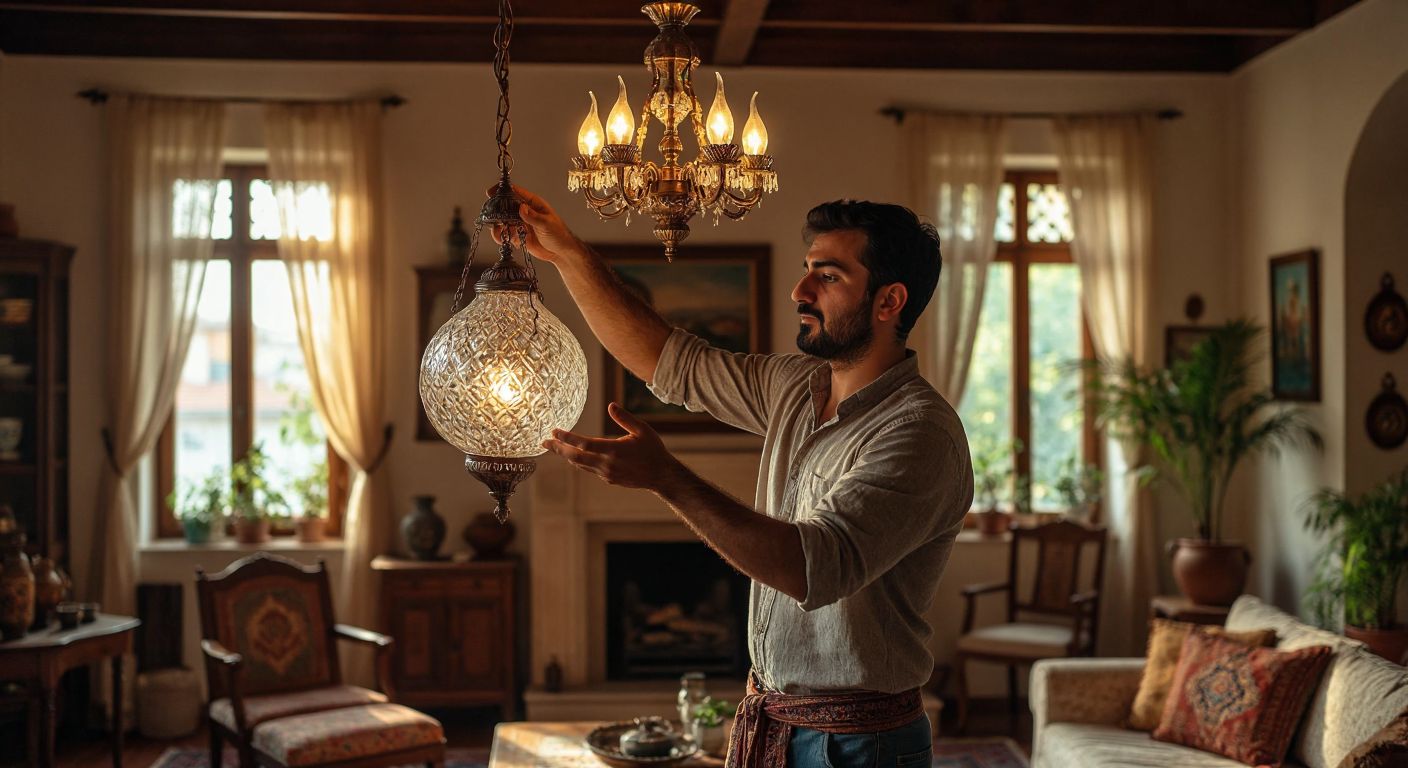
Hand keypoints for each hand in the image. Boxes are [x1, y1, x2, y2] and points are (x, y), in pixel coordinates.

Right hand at [488, 184, 583, 264]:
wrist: (561, 252)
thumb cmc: (559, 235)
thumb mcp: (547, 224)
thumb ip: (533, 217)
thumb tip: (522, 208)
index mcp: (533, 204)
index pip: (516, 192)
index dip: (503, 191)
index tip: (491, 192)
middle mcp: (525, 212)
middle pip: (505, 206)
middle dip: (496, 210)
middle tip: (491, 216)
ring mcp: (520, 224)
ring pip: (503, 221)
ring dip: (498, 225)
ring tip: (499, 230)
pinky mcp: (518, 235)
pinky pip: (505, 234)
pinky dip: (500, 236)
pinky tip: (502, 238)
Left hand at [543, 402, 683, 491]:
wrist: (661, 476)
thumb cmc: (653, 450)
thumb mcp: (642, 430)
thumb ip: (625, 418)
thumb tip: (610, 405)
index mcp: (613, 450)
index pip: (583, 443)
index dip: (567, 438)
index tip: (554, 432)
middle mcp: (606, 464)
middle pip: (574, 457)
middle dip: (558, 449)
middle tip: (543, 442)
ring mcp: (606, 473)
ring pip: (579, 464)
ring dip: (566, 455)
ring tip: (554, 447)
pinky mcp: (608, 479)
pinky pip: (588, 469)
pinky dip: (578, 461)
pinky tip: (574, 455)